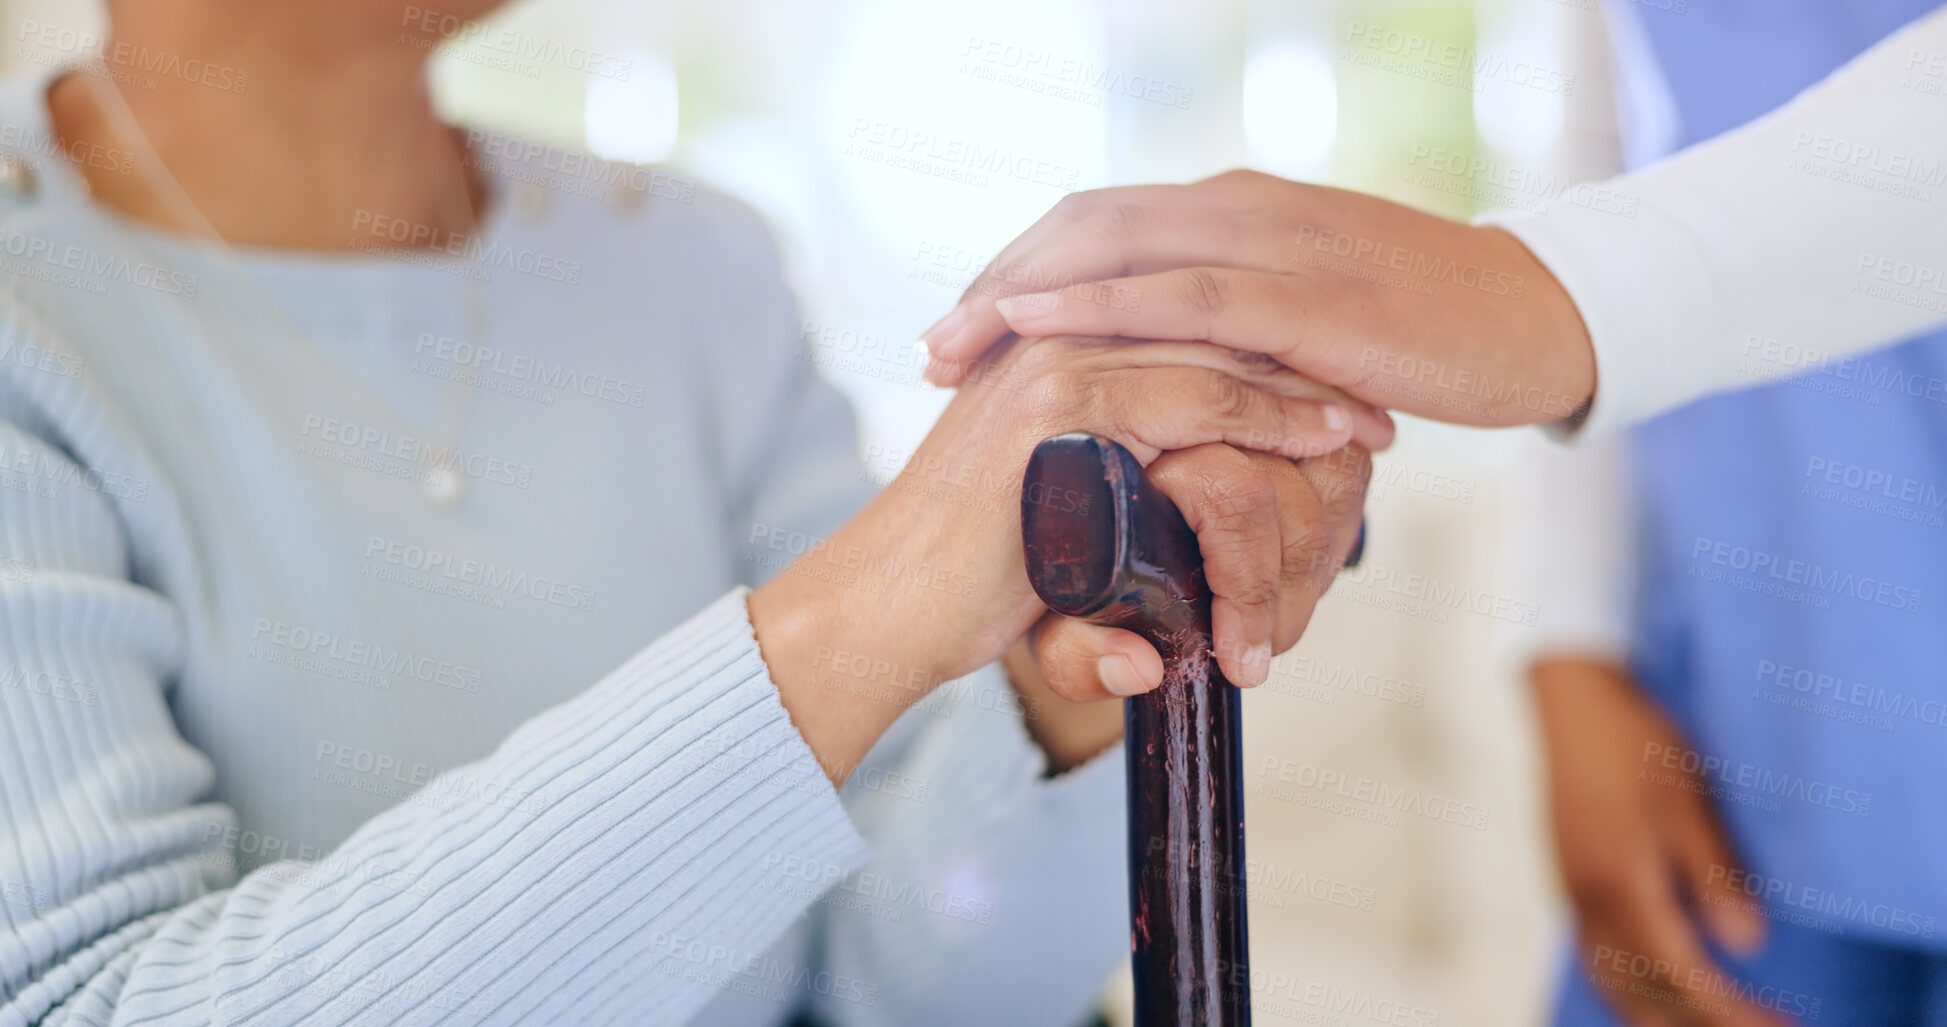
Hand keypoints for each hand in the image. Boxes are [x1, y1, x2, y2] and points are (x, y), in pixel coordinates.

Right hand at [749, 336, 1390, 780]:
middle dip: (1301, 355)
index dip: (1265, 344)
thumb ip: (1104, 564)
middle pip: (1209, 316)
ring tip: (1368, 423)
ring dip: (1302, 388)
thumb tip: (1153, 656)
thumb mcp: (1052, 546)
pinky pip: (1195, 397)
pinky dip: (1270, 417)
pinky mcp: (1061, 405)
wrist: (886, 611)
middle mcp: (1050, 332)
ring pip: (1215, 351)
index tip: (1337, 382)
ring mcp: (1054, 361)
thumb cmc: (962, 587)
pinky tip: (1323, 436)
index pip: (1179, 314)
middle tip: (1378, 394)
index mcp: (1046, 341)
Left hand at [919, 169, 1595, 428]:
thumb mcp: (1310, 321)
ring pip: (1115, 249)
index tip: (964, 328)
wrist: (1536, 321)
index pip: (1103, 225)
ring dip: (1019, 296)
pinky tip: (1035, 328)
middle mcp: (1242, 210)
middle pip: (1084, 226)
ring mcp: (1274, 245)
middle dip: (997, 284)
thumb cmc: (1423, 333)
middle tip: (932, 348)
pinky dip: (1098, 305)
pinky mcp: (1308, 297)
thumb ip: (1241, 332)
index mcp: (1238, 212)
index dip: (1023, 271)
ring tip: (952, 348)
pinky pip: (1183, 296)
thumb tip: (1181, 381)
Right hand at [1532, 658, 1775, 1026]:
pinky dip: (1624, 986)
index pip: (1682, 974)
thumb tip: (1746, 943)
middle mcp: (1589, 899)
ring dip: (1654, 1014)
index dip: (1729, 1011)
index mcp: (1622, 884)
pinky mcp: (1565, 875)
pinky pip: (1592, 954)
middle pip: (1639, 992)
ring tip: (1698, 1023)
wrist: (1569, 698)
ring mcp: (1571, 890)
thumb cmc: (1634, 742)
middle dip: (1694, 1022)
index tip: (1775, 1026)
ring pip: (1609, 978)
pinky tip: (1645, 983)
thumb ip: (1713, 875)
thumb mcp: (1688, 803)